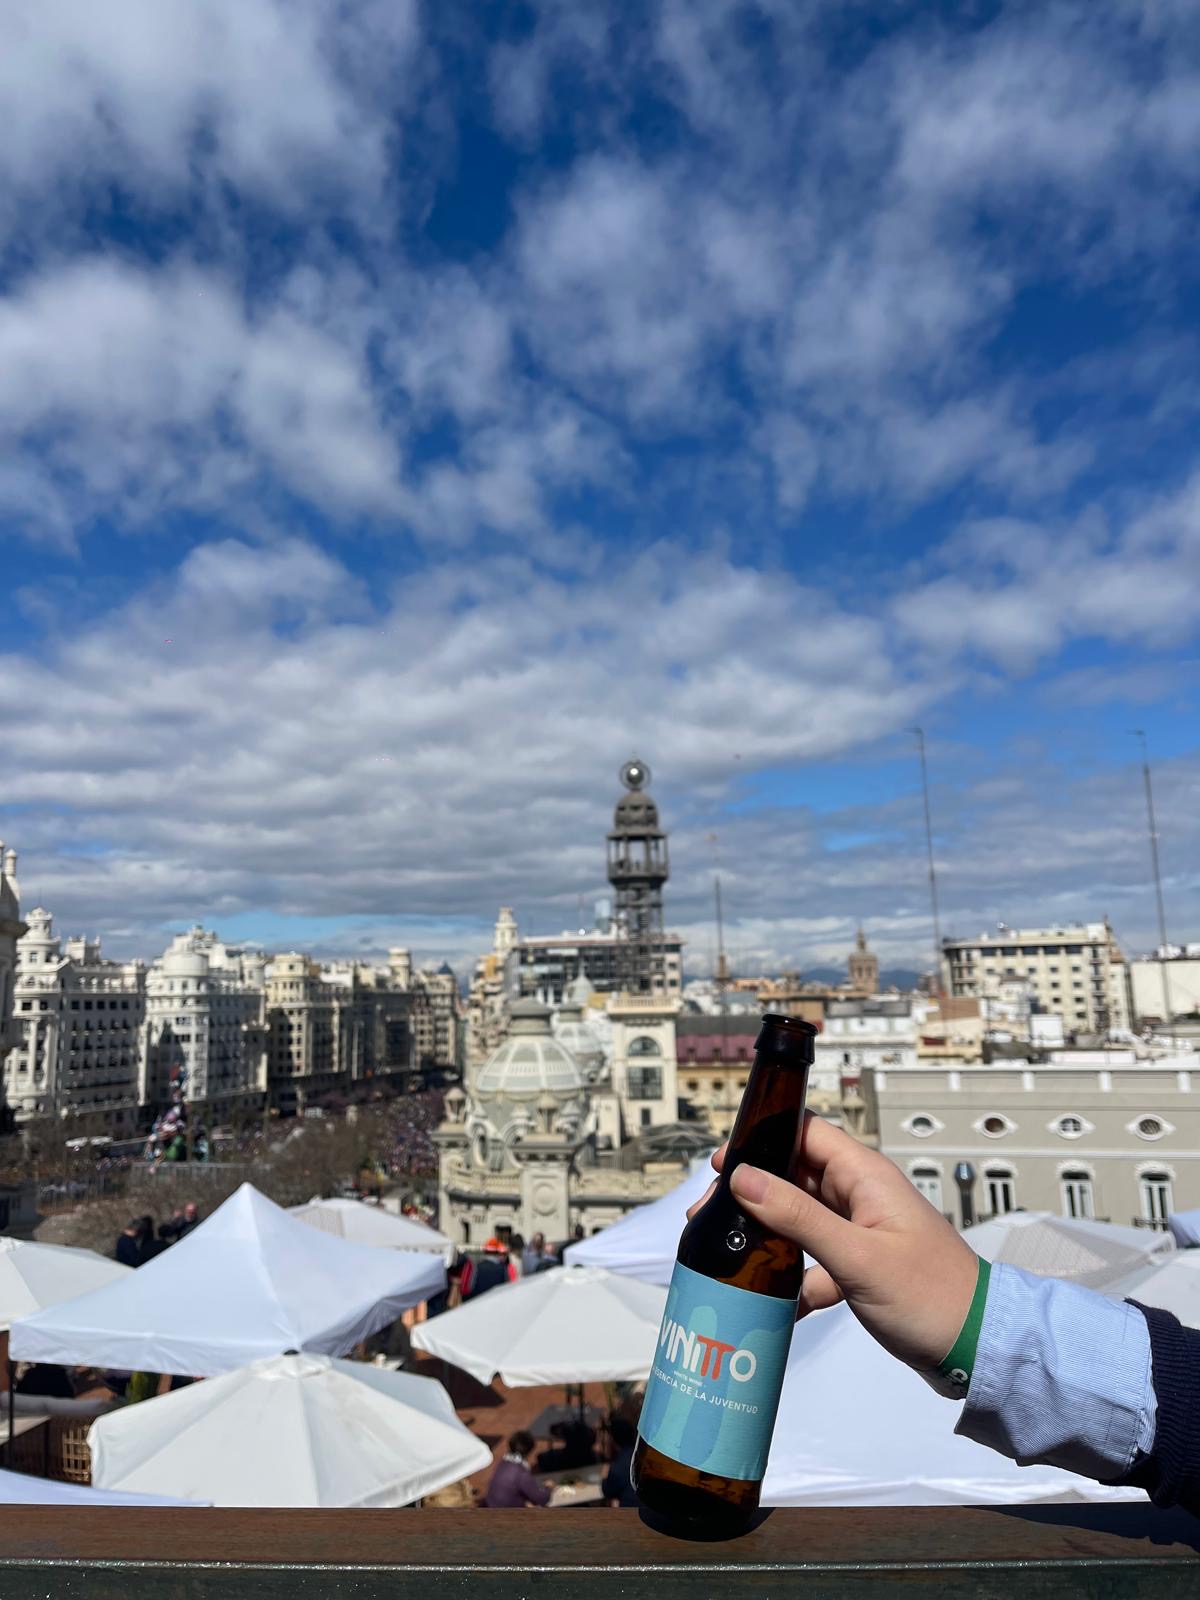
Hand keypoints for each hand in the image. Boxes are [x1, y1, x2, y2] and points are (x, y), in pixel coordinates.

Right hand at [692, 1112, 979, 1371]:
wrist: (977, 1350)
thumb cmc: (932, 1297)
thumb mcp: (857, 1257)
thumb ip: (798, 1217)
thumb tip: (745, 1178)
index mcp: (866, 1176)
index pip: (806, 1132)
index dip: (763, 1139)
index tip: (724, 1162)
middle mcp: (862, 1196)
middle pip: (795, 1175)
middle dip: (753, 1192)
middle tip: (713, 1214)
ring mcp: (862, 1230)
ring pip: (801, 1219)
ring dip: (768, 1235)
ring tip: (729, 1252)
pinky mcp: (861, 1264)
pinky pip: (815, 1259)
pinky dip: (795, 1278)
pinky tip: (777, 1303)